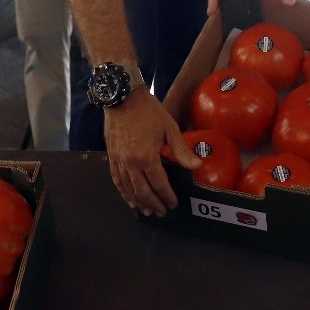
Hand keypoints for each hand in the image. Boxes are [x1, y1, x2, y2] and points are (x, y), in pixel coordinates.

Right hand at [103, 91, 197, 216]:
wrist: (122, 97)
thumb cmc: (148, 111)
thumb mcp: (169, 128)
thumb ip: (182, 150)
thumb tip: (197, 166)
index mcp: (147, 157)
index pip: (159, 184)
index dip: (167, 196)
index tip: (173, 204)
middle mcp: (131, 163)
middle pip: (142, 191)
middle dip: (153, 204)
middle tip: (161, 212)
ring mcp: (119, 161)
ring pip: (128, 189)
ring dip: (138, 202)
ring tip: (147, 211)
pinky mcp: (111, 157)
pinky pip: (117, 180)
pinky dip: (123, 192)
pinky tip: (129, 198)